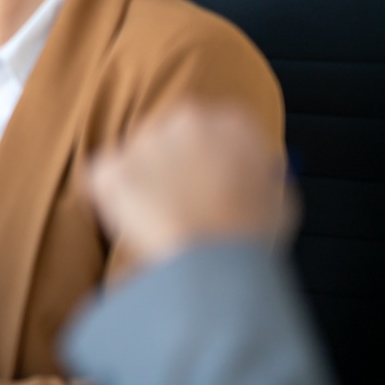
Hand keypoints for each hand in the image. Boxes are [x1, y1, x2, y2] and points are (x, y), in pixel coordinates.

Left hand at [88, 101, 293, 268]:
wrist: (215, 265)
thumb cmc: (250, 240)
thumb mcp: (278, 200)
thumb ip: (261, 176)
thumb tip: (250, 174)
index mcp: (235, 123)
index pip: (219, 126)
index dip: (211, 155)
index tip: (210, 176)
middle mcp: (189, 119)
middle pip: (174, 134)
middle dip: (173, 162)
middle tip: (181, 200)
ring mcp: (147, 139)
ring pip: (138, 155)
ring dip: (144, 180)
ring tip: (164, 221)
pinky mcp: (114, 165)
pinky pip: (105, 177)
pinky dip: (112, 197)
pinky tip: (136, 222)